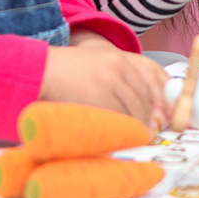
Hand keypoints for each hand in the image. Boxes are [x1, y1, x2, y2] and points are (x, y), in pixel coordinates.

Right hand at [41, 40, 169, 129]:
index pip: (145, 84)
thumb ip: (117, 80)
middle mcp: (118, 69)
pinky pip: (116, 117)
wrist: (42, 69)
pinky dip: (120, 128)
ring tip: (136, 137)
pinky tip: (119, 135)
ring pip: (131, 109)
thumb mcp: (96, 65)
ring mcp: (109, 83)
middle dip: (146, 118)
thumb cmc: (66, 71)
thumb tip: (140, 108)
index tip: (156, 118)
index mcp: (119, 60)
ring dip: (135, 125)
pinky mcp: (99, 97)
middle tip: (148, 133)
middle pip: (141, 98)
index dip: (153, 104)